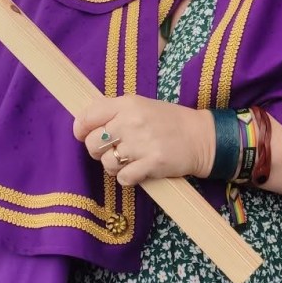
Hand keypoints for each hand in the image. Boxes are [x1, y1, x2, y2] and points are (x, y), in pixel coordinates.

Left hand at [73, 94, 212, 185]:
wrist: (200, 137)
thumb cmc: (168, 122)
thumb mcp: (141, 106)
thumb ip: (115, 112)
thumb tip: (84, 126)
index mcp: (128, 104)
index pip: (88, 116)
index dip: (81, 129)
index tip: (84, 135)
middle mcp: (132, 121)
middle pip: (93, 143)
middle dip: (98, 151)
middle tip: (113, 150)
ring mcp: (142, 143)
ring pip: (107, 163)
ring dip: (114, 166)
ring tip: (129, 160)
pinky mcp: (152, 163)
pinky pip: (123, 178)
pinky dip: (128, 178)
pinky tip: (139, 170)